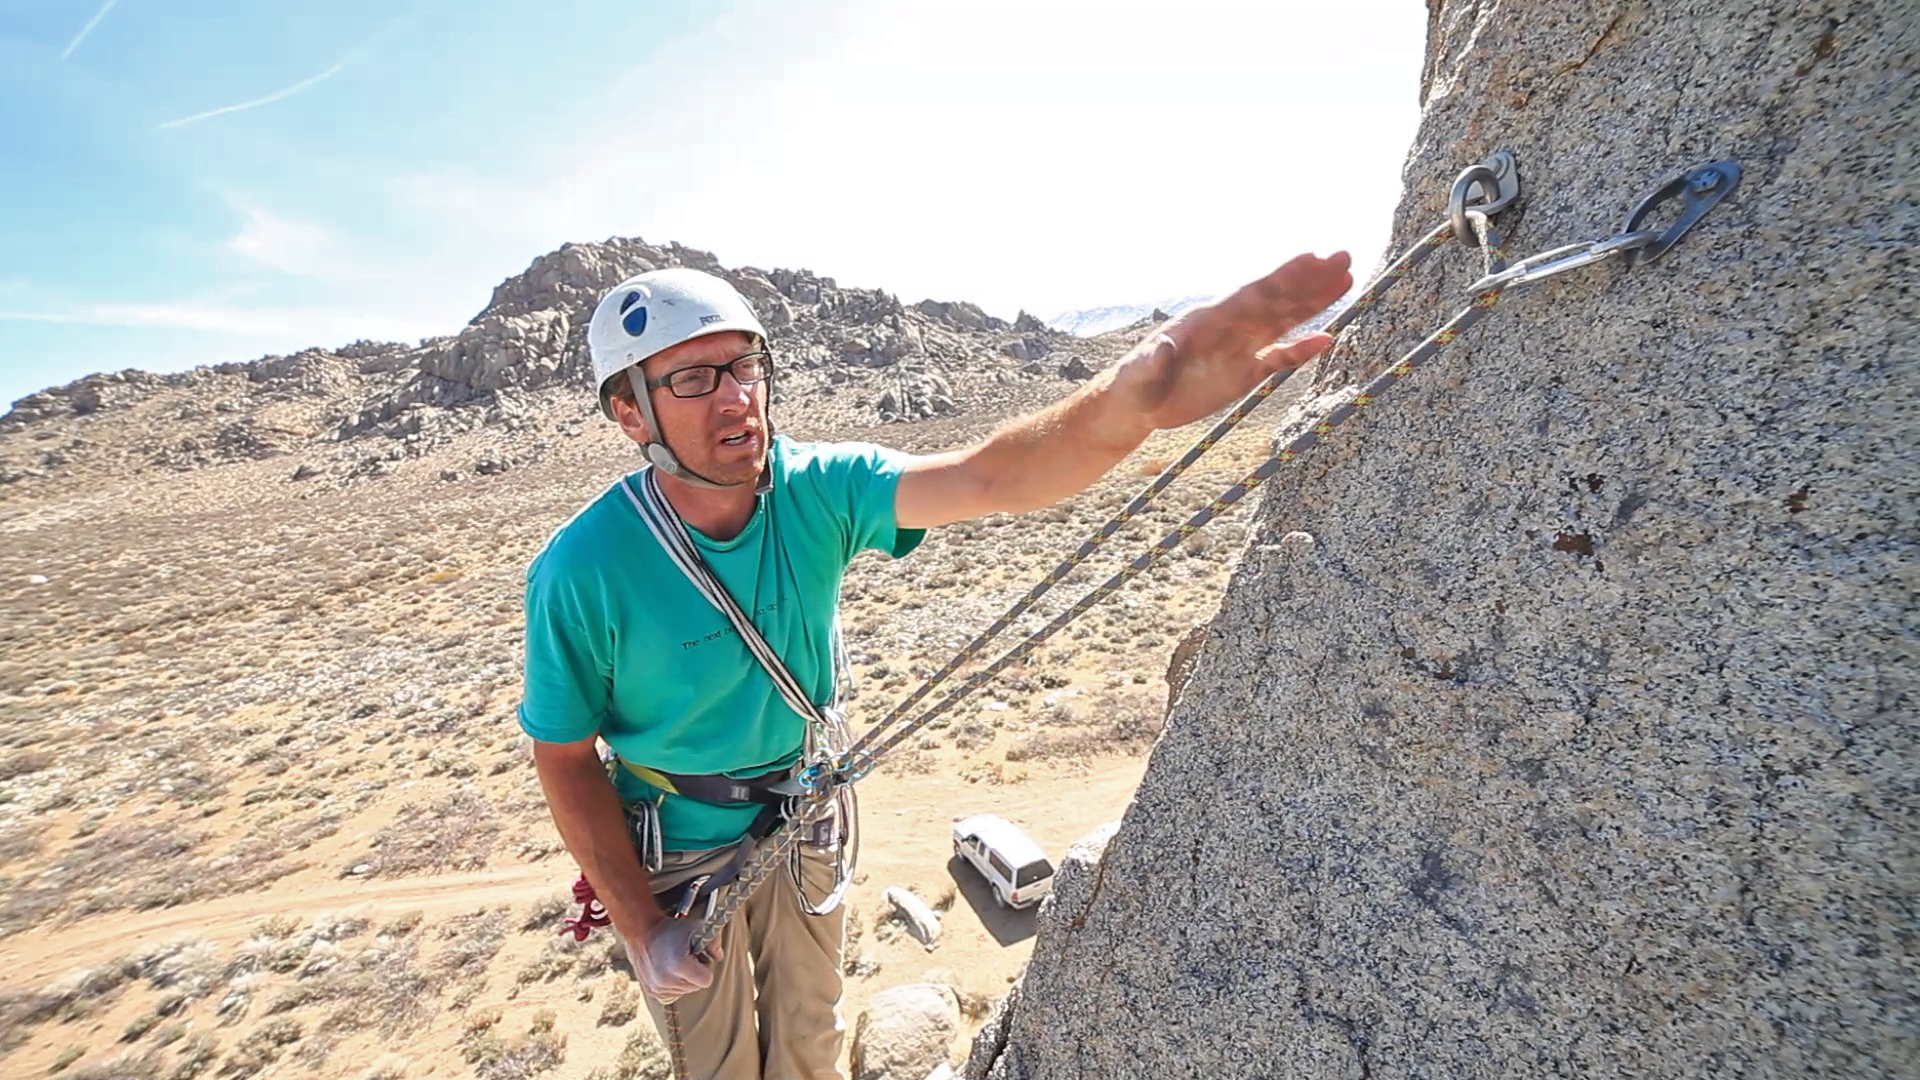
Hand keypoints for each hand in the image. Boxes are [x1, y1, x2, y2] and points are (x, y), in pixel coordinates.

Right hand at [626, 917, 723, 1000]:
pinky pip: (672, 993)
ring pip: (684, 991)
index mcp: (679, 965)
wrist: (642, 932)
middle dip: (695, 974)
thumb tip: (719, 957)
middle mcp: (667, 980)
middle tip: (687, 958)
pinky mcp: (651, 991)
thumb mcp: (695, 928)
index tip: (697, 958)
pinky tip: (668, 969)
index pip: (706, 980)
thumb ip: (713, 941)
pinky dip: (673, 984)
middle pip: (696, 987)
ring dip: (684, 979)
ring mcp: (658, 988)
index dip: (705, 968)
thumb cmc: (670, 929)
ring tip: (676, 962)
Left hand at [1110, 251, 1353, 430]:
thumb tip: (1163, 346)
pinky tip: (1326, 339)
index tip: (1310, 257)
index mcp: (1207, 320)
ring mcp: (1238, 348)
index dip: (1281, 277)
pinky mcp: (1243, 372)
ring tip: (1345, 279)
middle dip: (1309, 280)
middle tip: (1344, 257)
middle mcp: (1229, 327)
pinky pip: (1277, 359)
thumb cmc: (1134, 383)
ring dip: (1313, 302)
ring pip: (1283, 321)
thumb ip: (1152, 359)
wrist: (1136, 403)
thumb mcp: (1138, 373)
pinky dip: (1301, 350)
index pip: (1251, 295)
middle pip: (1276, 300)